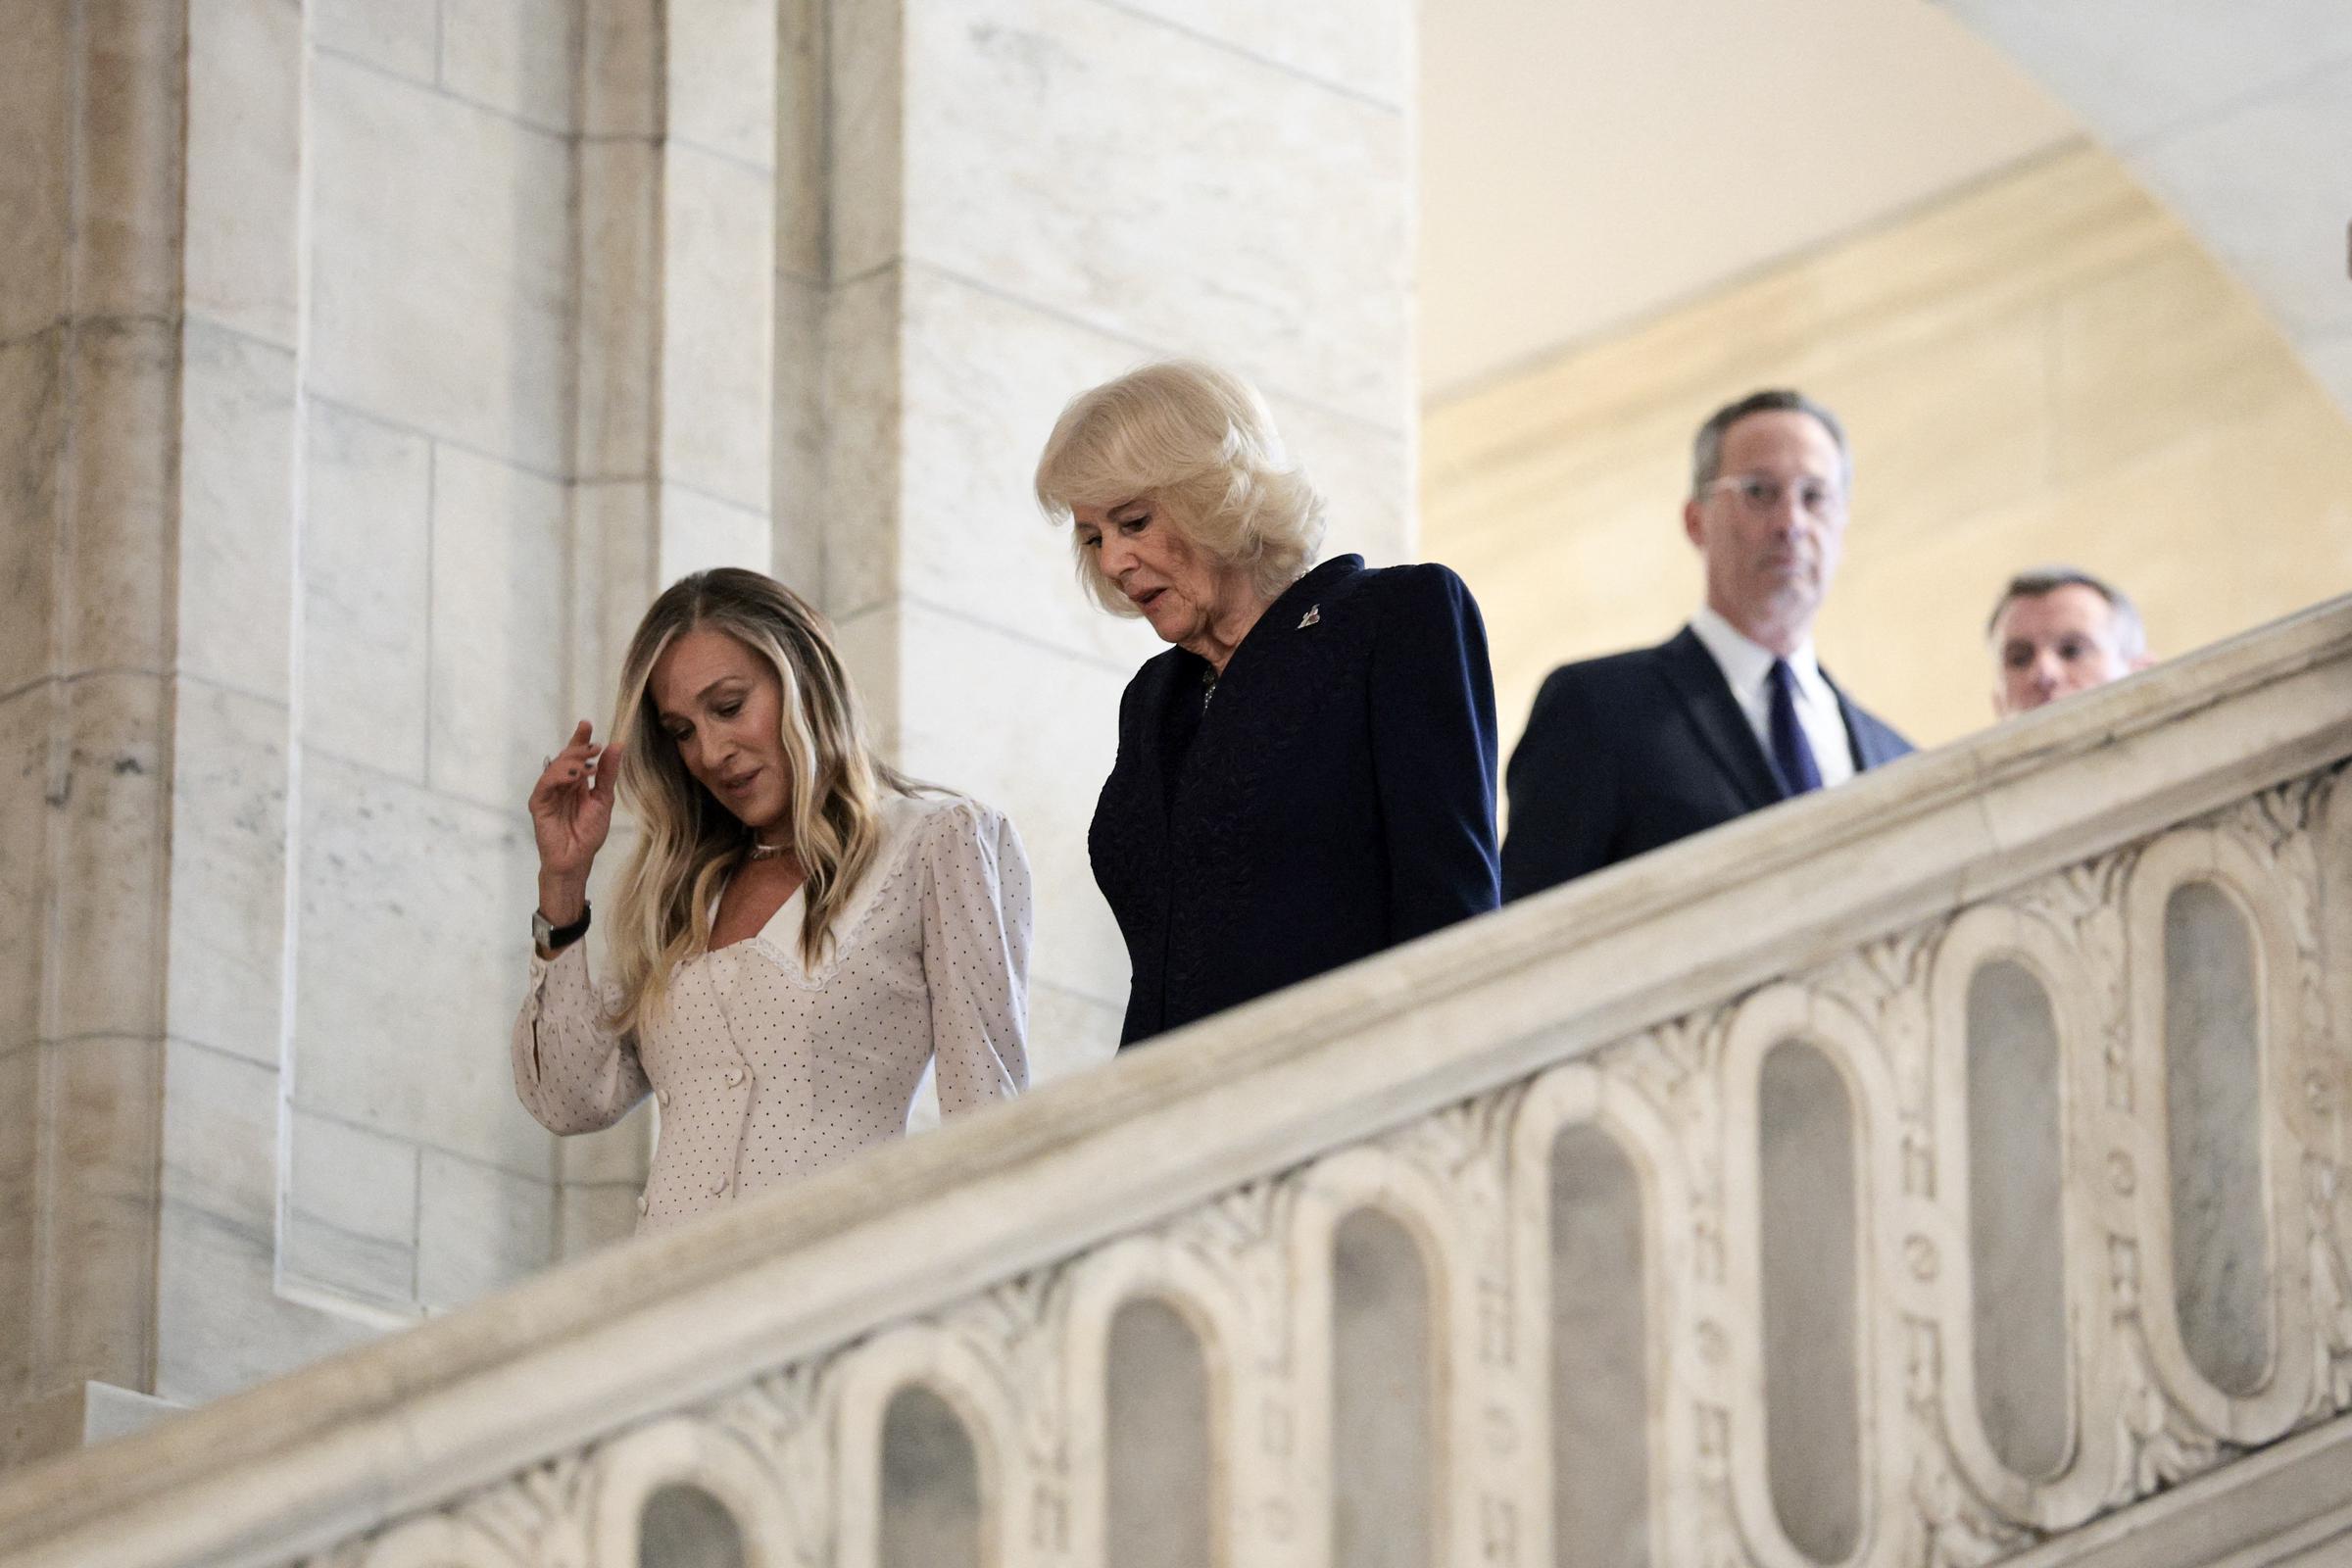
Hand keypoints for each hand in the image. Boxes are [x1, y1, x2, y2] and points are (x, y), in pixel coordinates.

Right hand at [529, 721, 621, 892]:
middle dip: (579, 749)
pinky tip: (574, 776)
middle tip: (594, 747)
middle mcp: (560, 784)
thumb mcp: (603, 799)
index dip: (580, 739)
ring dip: (572, 762)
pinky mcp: (539, 803)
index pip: (576, 756)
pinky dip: (559, 776)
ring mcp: (548, 793)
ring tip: (588, 765)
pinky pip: (546, 784)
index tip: (587, 724)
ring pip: (555, 767)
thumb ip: (607, 774)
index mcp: (575, 782)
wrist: (577, 859)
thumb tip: (617, 746)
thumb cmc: (588, 834)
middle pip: (565, 757)